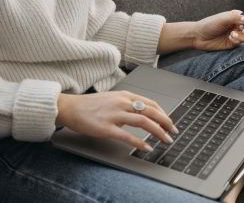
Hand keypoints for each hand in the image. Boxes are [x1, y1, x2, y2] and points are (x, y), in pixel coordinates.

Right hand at [55, 90, 178, 150]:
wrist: (70, 107)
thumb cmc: (89, 105)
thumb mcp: (111, 99)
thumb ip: (126, 105)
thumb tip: (139, 115)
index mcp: (124, 95)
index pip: (150, 103)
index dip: (164, 113)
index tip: (170, 122)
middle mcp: (121, 102)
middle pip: (151, 111)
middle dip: (166, 123)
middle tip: (173, 132)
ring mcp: (114, 114)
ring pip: (143, 122)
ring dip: (158, 132)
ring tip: (165, 140)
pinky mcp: (106, 127)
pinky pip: (127, 136)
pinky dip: (140, 143)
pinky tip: (147, 148)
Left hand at [192, 10, 243, 51]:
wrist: (198, 37)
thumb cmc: (208, 25)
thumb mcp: (221, 19)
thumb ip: (235, 18)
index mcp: (234, 16)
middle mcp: (235, 25)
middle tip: (242, 29)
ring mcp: (234, 34)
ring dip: (241, 35)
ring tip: (232, 34)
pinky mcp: (232, 43)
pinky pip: (240, 42)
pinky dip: (237, 40)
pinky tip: (230, 38)